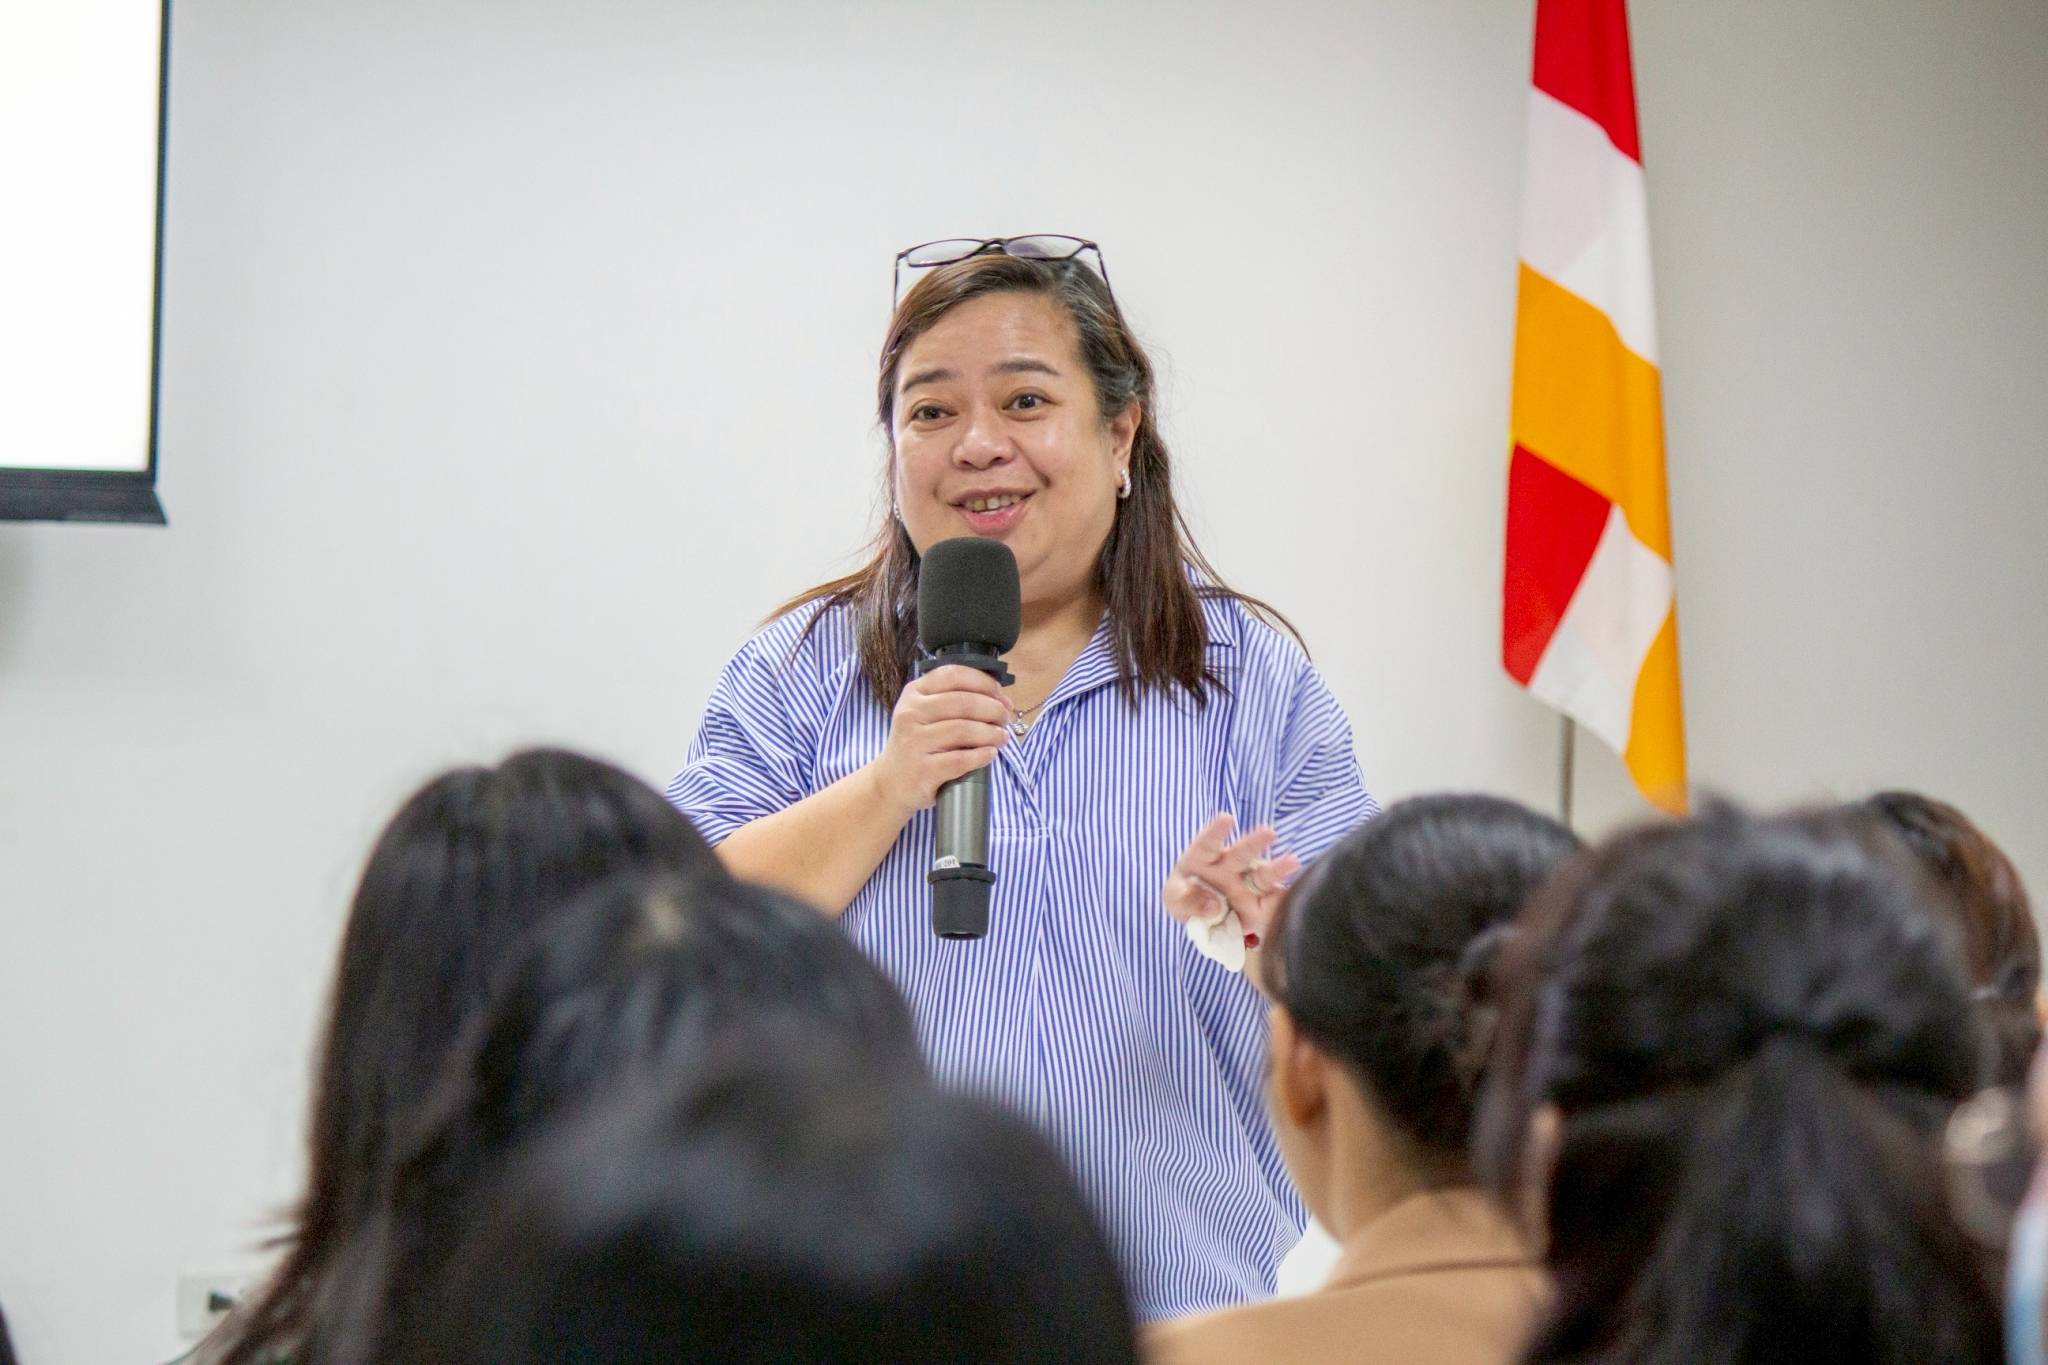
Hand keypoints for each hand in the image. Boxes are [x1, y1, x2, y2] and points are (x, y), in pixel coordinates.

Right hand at [868, 665, 1010, 816]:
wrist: (890, 782)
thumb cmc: (917, 743)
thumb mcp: (924, 713)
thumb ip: (953, 699)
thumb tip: (1000, 699)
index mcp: (914, 693)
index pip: (953, 675)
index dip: (984, 683)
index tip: (1000, 695)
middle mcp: (911, 714)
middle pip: (963, 703)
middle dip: (993, 709)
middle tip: (1005, 718)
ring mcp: (914, 742)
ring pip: (963, 730)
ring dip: (991, 733)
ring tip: (1002, 737)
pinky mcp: (922, 770)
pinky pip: (960, 759)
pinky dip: (981, 755)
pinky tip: (990, 753)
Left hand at [1162, 814, 1301, 945]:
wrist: (1204, 920)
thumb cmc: (1186, 899)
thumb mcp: (1175, 900)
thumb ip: (1188, 901)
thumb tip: (1214, 906)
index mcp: (1203, 858)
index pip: (1208, 843)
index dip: (1216, 831)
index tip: (1226, 818)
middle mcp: (1229, 867)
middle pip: (1242, 853)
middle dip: (1255, 842)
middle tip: (1268, 832)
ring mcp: (1248, 885)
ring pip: (1264, 874)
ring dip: (1278, 868)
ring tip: (1293, 861)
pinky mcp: (1262, 904)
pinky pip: (1275, 901)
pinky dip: (1285, 899)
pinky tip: (1296, 894)